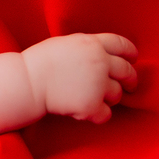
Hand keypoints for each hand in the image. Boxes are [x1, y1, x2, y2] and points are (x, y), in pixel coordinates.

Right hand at [22, 33, 138, 123]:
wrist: (26, 82)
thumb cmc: (40, 63)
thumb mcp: (65, 43)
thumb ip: (88, 47)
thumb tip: (106, 55)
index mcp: (92, 44)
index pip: (122, 45)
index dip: (130, 53)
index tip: (132, 60)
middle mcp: (99, 62)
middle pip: (127, 72)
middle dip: (130, 80)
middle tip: (127, 86)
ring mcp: (97, 84)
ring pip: (117, 94)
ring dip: (109, 98)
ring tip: (91, 97)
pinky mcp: (91, 105)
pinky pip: (106, 114)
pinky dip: (98, 115)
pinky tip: (85, 111)